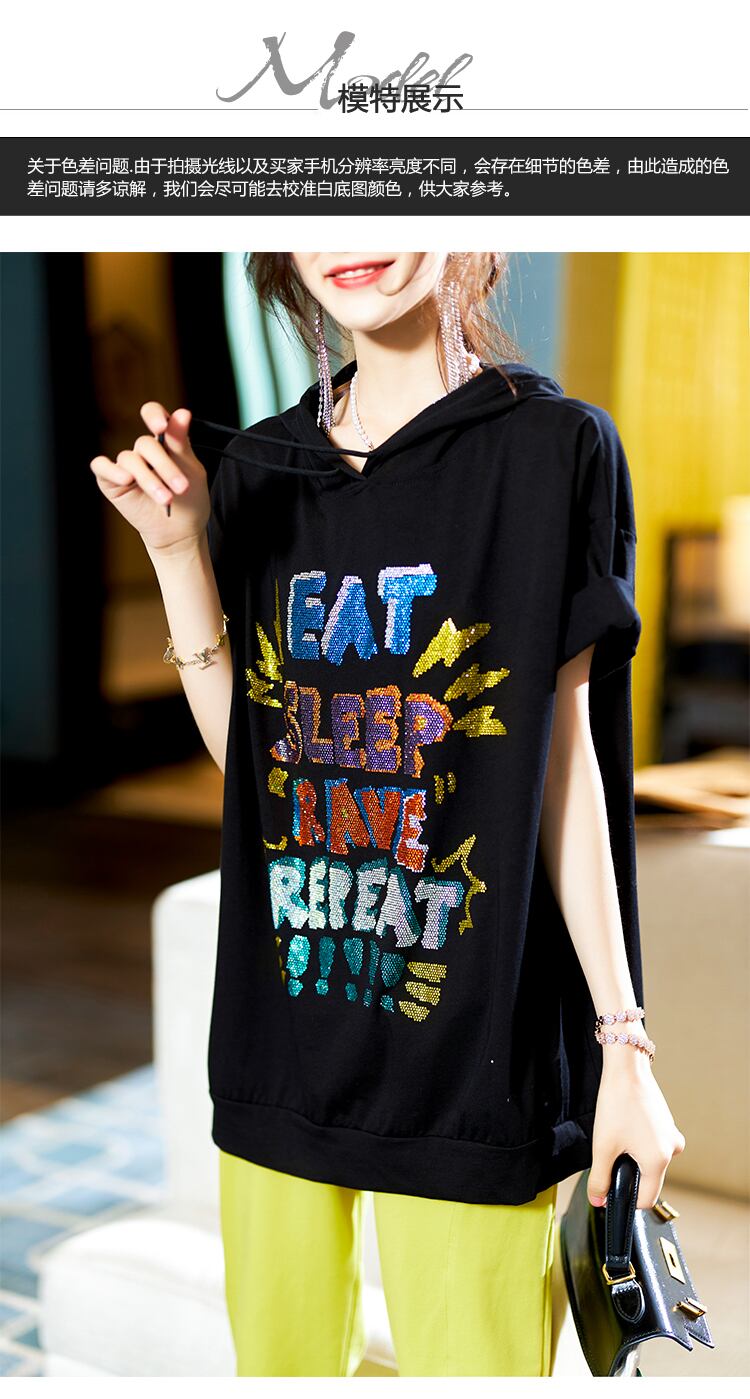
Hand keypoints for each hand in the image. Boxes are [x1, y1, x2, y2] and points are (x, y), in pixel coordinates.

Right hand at [89, 402, 210, 552]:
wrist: (179, 533)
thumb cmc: (189, 500)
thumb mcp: (191, 471)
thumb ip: (182, 444)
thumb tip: (183, 413)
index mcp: (165, 441)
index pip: (153, 414)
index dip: (154, 415)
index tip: (160, 427)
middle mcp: (143, 451)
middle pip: (145, 443)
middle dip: (165, 466)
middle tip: (182, 488)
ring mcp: (126, 465)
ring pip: (129, 460)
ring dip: (149, 479)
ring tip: (166, 499)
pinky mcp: (110, 481)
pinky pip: (101, 466)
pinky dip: (111, 470)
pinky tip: (126, 479)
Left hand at [587, 1052, 685, 1209]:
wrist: (627, 1069)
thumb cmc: (617, 1104)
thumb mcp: (602, 1146)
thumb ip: (599, 1179)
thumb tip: (598, 1201)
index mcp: (659, 1161)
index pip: (647, 1199)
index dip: (626, 1198)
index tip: (611, 1186)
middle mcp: (671, 1150)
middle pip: (650, 1179)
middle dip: (629, 1173)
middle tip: (611, 1153)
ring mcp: (671, 1135)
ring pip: (651, 1161)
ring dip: (634, 1156)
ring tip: (618, 1135)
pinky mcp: (667, 1124)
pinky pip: (654, 1144)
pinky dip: (640, 1142)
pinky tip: (626, 1126)